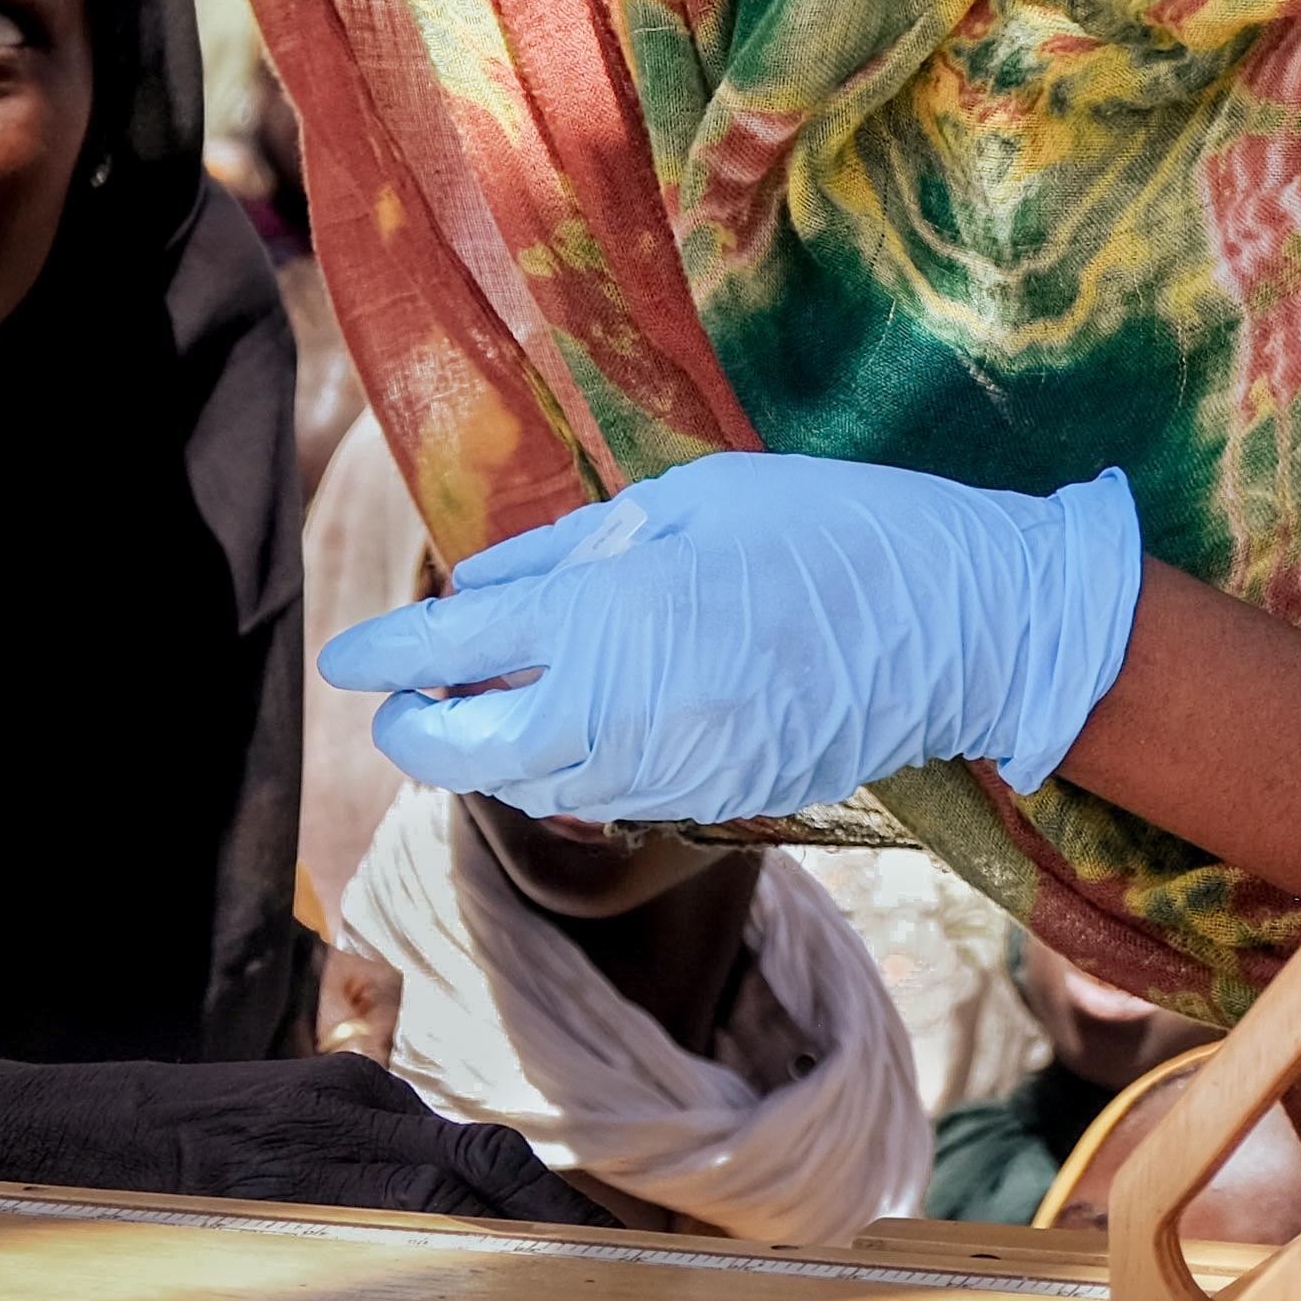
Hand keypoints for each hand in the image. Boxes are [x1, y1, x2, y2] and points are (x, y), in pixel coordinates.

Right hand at [3, 1056, 604, 1225]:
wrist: (104, 1132)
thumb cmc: (206, 1135)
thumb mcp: (297, 1118)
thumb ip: (366, 1148)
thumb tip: (441, 1200)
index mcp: (360, 1090)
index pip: (479, 1147)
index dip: (542, 1192)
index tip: (590, 1231)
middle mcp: (355, 1111)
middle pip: (481, 1162)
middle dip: (548, 1212)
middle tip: (611, 1258)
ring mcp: (322, 1150)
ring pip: (442, 1194)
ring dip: (504, 1235)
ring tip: (561, 1276)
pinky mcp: (287, 1191)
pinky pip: (376, 1229)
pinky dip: (428, 1252)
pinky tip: (464, 1294)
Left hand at [317, 450, 1147, 823]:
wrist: (954, 621)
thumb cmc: (821, 529)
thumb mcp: (683, 502)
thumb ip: (566, 551)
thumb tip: (477, 587)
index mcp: (608, 619)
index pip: (453, 649)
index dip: (386, 656)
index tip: (346, 658)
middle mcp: (622, 712)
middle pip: (470, 753)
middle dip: (417, 731)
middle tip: (401, 698)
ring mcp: (669, 769)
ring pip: (533, 788)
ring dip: (485, 756)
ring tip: (476, 704)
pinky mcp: (713, 798)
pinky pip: (603, 797)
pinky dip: (557, 770)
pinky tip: (563, 725)